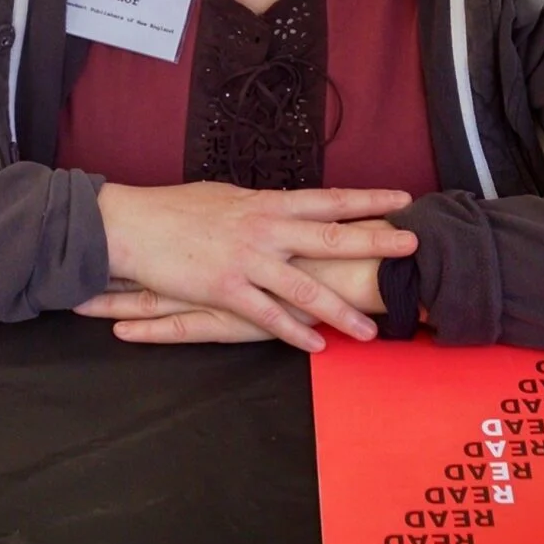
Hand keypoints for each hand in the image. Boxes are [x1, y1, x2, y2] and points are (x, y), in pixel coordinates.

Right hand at [87, 183, 414, 351]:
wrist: (130, 225)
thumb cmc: (175, 209)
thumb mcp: (225, 198)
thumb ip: (259, 208)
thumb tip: (283, 208)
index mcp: (266, 203)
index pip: (327, 198)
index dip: (366, 199)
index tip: (401, 199)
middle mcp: (264, 229)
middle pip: (330, 235)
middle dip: (375, 241)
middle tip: (413, 246)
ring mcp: (247, 260)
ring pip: (305, 287)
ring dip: (341, 310)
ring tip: (372, 327)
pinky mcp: (225, 289)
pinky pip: (268, 316)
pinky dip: (294, 332)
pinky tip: (317, 345)